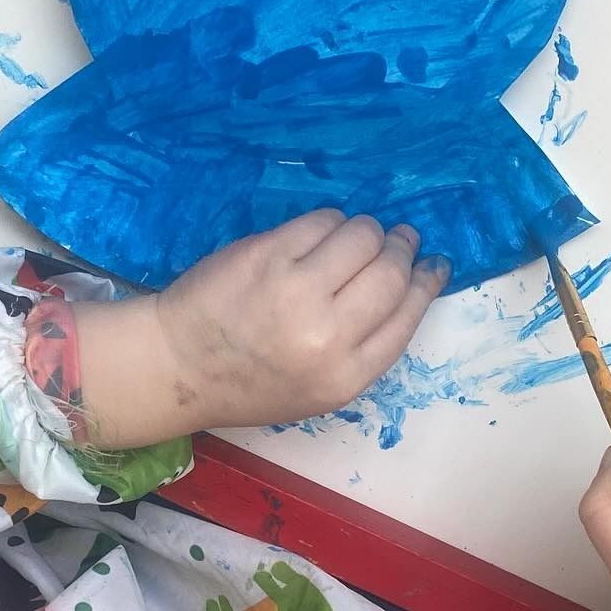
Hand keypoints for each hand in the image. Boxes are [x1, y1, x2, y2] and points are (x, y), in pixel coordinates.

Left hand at [70, 211, 449, 446]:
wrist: (178, 366)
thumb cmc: (251, 382)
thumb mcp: (319, 390)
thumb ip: (364, 348)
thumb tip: (409, 287)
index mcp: (345, 377)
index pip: (407, 315)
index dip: (425, 283)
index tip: (431, 265)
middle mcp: (326, 336)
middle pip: (391, 273)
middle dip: (402, 249)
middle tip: (399, 240)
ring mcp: (295, 290)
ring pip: (362, 236)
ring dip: (367, 231)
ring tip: (354, 239)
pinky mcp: (266, 254)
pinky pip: (321, 221)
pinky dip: (329, 223)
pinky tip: (319, 234)